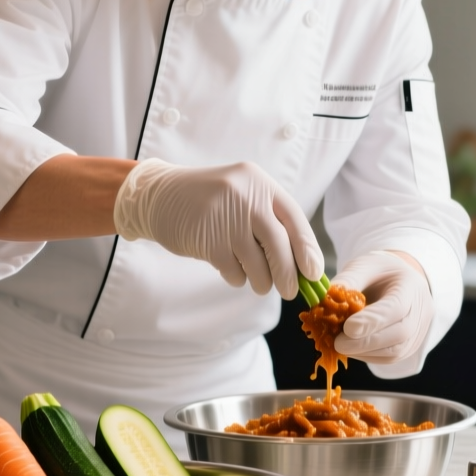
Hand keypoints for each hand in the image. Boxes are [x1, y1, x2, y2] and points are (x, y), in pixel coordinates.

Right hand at [111, 158, 322, 296]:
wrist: (161, 195)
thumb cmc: (212, 202)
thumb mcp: (244, 197)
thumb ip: (270, 222)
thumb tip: (303, 266)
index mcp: (261, 184)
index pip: (295, 219)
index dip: (308, 249)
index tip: (314, 273)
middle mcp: (246, 197)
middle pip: (279, 245)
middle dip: (288, 274)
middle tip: (290, 292)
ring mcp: (225, 218)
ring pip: (257, 264)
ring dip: (262, 281)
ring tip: (259, 283)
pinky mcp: (207, 240)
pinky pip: (234, 271)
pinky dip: (237, 278)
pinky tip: (231, 269)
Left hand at [333, 251, 432, 363]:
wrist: (400, 280)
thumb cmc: (380, 272)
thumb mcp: (363, 266)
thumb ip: (348, 281)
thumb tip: (326, 300)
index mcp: (411, 286)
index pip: (397, 307)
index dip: (373, 321)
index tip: (348, 328)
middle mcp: (420, 311)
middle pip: (400, 333)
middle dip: (366, 342)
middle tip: (338, 343)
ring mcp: (418, 332)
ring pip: (395, 351)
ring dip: (364, 352)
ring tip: (340, 344)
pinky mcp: (409, 347)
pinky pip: (389, 358)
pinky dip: (368, 356)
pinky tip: (351, 348)